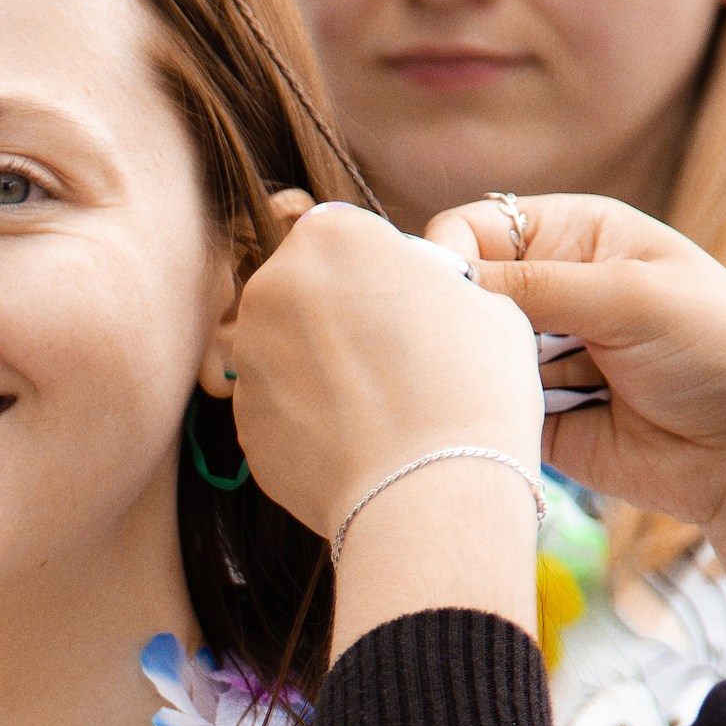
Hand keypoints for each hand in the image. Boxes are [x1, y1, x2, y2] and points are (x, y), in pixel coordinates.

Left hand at [228, 200, 545, 549]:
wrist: (432, 490)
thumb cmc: (472, 385)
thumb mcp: (481, 302)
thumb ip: (430, 283)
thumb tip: (418, 299)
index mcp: (329, 235)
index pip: (348, 236)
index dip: (380, 271)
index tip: (405, 306)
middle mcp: (272, 286)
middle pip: (306, 289)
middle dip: (339, 317)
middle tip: (391, 361)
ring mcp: (248, 358)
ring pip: (286, 350)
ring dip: (320, 369)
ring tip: (377, 408)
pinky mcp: (244, 423)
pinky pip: (280, 409)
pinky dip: (309, 422)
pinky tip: (355, 443)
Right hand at [426, 192, 725, 635]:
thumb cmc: (717, 349)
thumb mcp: (629, 296)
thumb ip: (533, 285)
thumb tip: (442, 282)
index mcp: (579, 235)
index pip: (478, 228)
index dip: (449, 254)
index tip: (447, 291)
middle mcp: (555, 290)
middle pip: (467, 293)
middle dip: (468, 320)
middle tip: (503, 348)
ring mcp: (545, 359)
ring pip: (472, 356)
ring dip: (491, 371)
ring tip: (549, 390)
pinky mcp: (540, 421)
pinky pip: (489, 411)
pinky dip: (497, 415)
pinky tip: (529, 421)